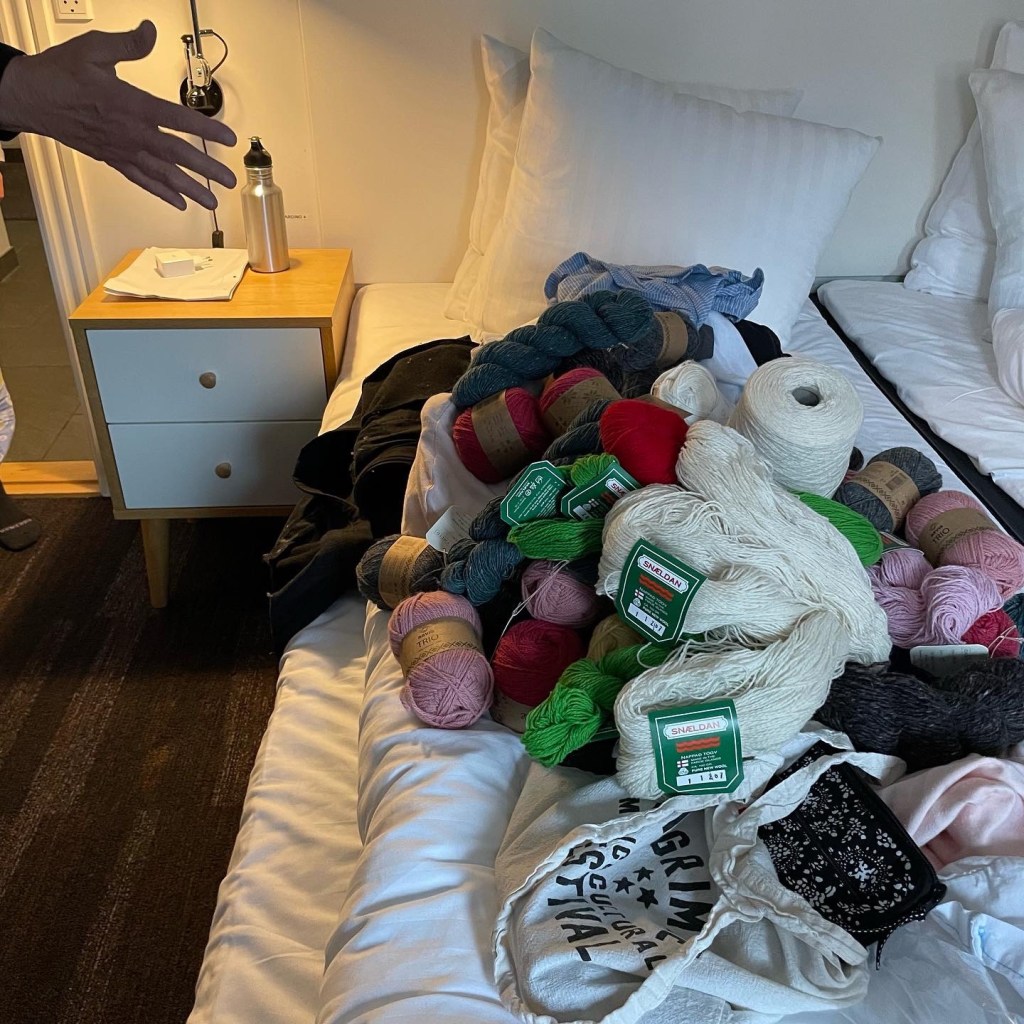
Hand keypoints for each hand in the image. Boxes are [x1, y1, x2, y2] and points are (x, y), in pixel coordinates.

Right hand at [0, 20, 235, 209]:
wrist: (30, 97)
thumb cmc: (59, 73)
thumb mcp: (93, 48)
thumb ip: (127, 44)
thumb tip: (150, 32)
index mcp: (129, 104)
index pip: (176, 118)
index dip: (205, 128)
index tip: (228, 138)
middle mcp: (129, 133)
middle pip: (176, 154)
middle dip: (206, 168)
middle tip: (230, 180)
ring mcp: (122, 150)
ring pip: (162, 174)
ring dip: (190, 188)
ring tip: (213, 201)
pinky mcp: (112, 159)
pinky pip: (141, 180)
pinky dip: (161, 192)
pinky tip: (179, 203)